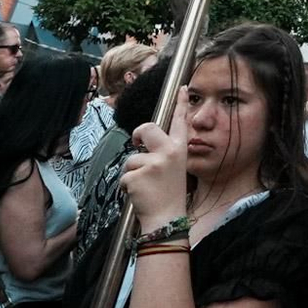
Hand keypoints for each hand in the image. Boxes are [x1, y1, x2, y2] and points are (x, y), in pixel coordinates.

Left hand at [122, 88, 189, 226]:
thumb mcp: (175, 168)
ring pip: (131, 158)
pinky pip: (124, 175)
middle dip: (137, 134)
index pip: (180, 122)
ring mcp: (152, 163)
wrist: (166, 219)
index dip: (182, 104)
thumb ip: (165, 152)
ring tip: (145, 186)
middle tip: (137, 142)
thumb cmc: (169, 194)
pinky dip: (127, 185)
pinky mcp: (136, 175)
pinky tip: (139, 194)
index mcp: (179, 150)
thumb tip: (148, 139)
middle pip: (146, 128)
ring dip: (133, 172)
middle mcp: (168, 152)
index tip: (183, 88)